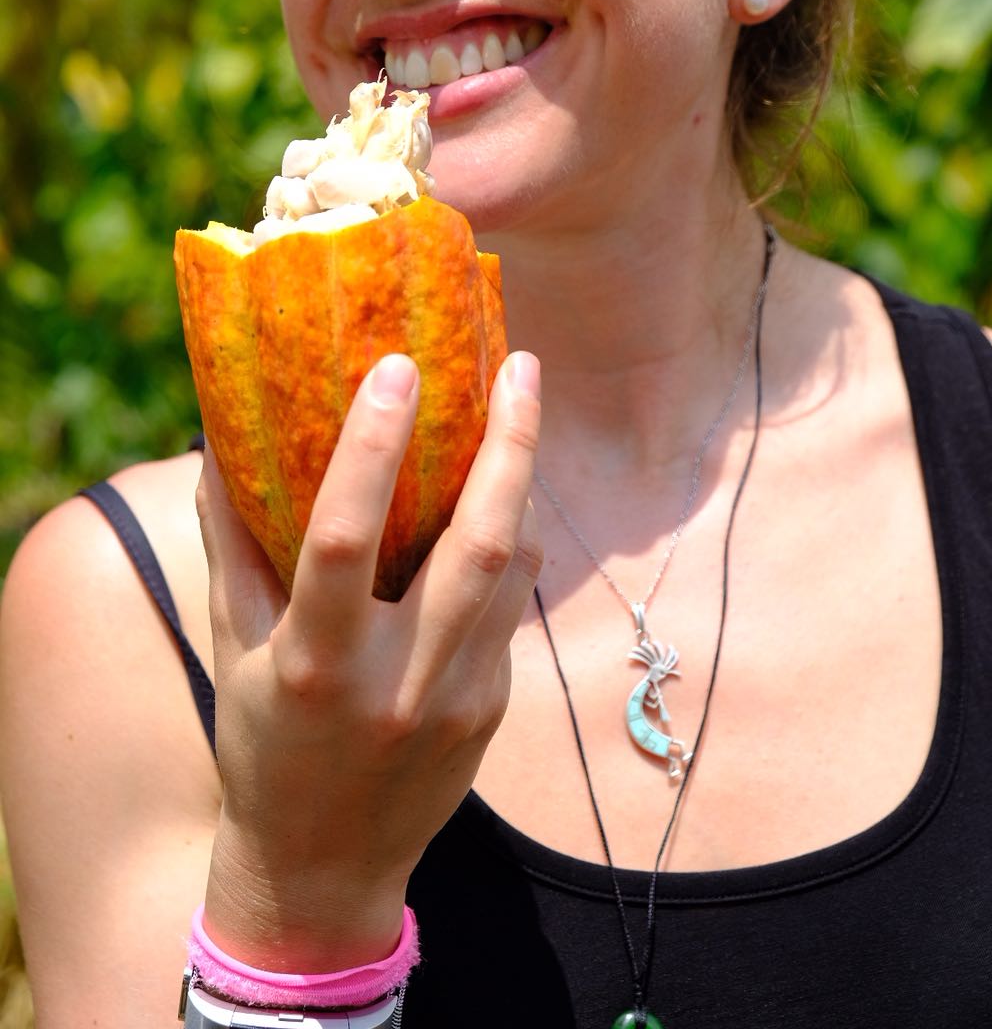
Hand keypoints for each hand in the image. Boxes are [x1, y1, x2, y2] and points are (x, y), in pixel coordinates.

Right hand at [196, 349, 541, 969]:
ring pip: (513, 568)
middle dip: (508, 445)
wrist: (323, 871)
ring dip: (524, 479)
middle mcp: (397, 682)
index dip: (372, 447)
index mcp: (316, 663)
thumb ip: (231, 545)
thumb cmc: (262, 743)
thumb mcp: (234, 648)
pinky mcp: (493, 708)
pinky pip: (512, 605)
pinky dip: (510, 539)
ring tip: (521, 403)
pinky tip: (502, 489)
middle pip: (477, 545)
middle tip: (518, 366)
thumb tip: (222, 440)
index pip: (345, 537)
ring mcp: (458, 699)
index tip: (397, 367)